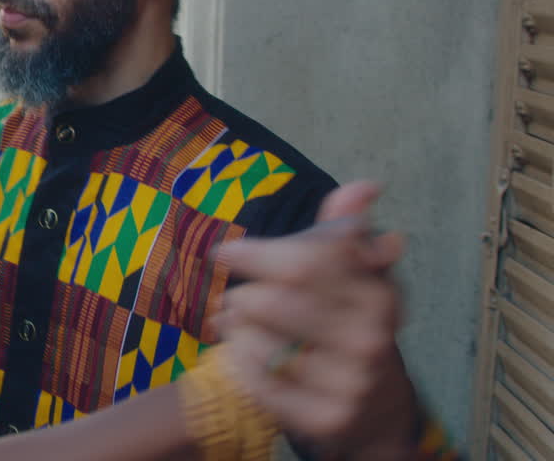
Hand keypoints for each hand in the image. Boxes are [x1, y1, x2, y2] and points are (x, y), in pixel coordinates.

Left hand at [215, 182, 419, 458]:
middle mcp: (371, 340)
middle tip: (236, 300)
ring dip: (236, 330)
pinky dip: (240, 364)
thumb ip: (346, 233)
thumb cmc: (350, 325)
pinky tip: (244, 355)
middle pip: (272, 302)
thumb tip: (362, 185)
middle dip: (242, 297)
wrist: (377, 409)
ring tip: (236, 326)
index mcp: (378, 296)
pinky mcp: (327, 419)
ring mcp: (352, 383)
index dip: (258, 254)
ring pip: (258, 342)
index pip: (307, 261)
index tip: (225, 252)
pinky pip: (257, 381)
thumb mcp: (356, 277)